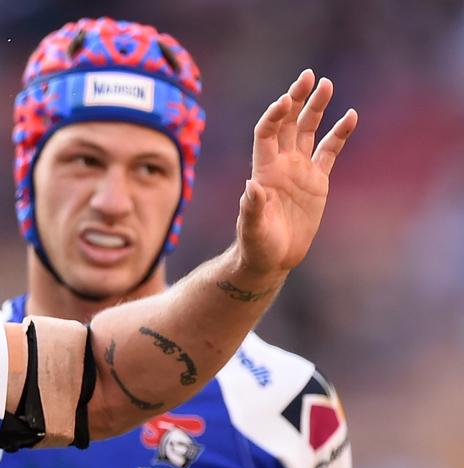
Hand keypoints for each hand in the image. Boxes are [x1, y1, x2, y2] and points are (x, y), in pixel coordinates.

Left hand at [235, 69, 357, 276]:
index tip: (286, 100)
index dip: (275, 115)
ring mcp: (299, 170)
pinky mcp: (317, 181)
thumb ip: (251, 208)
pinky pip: (329, 151)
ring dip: (317, 108)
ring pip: (309, 131)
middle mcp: (281, 164)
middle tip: (309, 76)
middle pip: (289, 123)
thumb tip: (250, 186)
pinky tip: (351, 115)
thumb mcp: (252, 228)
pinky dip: (339, 134)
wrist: (271, 258)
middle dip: (297, 99)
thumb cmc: (256, 244)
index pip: (267, 132)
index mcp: (264, 170)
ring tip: (327, 84)